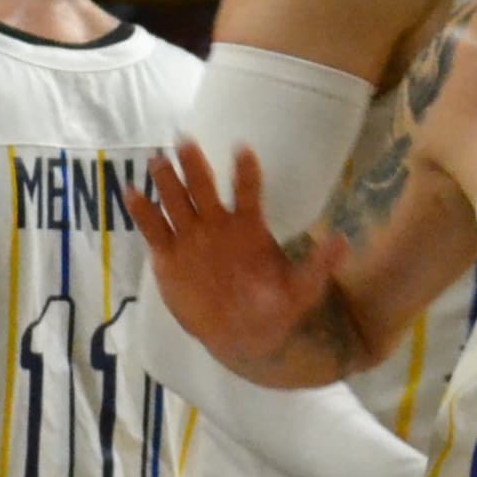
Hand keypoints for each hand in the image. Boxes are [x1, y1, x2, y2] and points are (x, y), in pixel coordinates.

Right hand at [133, 140, 315, 370]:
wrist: (241, 335)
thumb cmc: (272, 309)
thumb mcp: (300, 291)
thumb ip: (319, 266)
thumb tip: (344, 240)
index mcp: (248, 226)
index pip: (247, 190)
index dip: (245, 171)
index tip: (242, 149)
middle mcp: (216, 223)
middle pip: (204, 187)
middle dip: (194, 165)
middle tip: (186, 141)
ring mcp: (190, 236)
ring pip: (176, 201)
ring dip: (166, 181)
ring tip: (156, 160)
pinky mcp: (167, 255)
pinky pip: (153, 229)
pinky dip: (143, 212)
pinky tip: (132, 193)